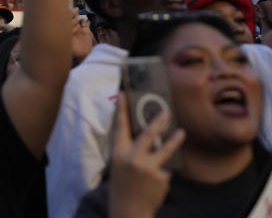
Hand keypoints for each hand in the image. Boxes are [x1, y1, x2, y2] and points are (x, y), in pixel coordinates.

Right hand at [107, 96, 184, 217]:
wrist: (129, 209)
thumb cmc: (123, 184)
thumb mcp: (119, 164)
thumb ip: (128, 150)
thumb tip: (146, 134)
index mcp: (118, 153)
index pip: (120, 127)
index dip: (122, 109)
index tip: (124, 94)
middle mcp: (133, 158)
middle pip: (147, 135)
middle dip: (157, 122)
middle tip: (166, 112)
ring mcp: (148, 168)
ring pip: (165, 150)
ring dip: (174, 141)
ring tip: (182, 133)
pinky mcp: (161, 178)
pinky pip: (166, 169)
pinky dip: (163, 172)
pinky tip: (157, 182)